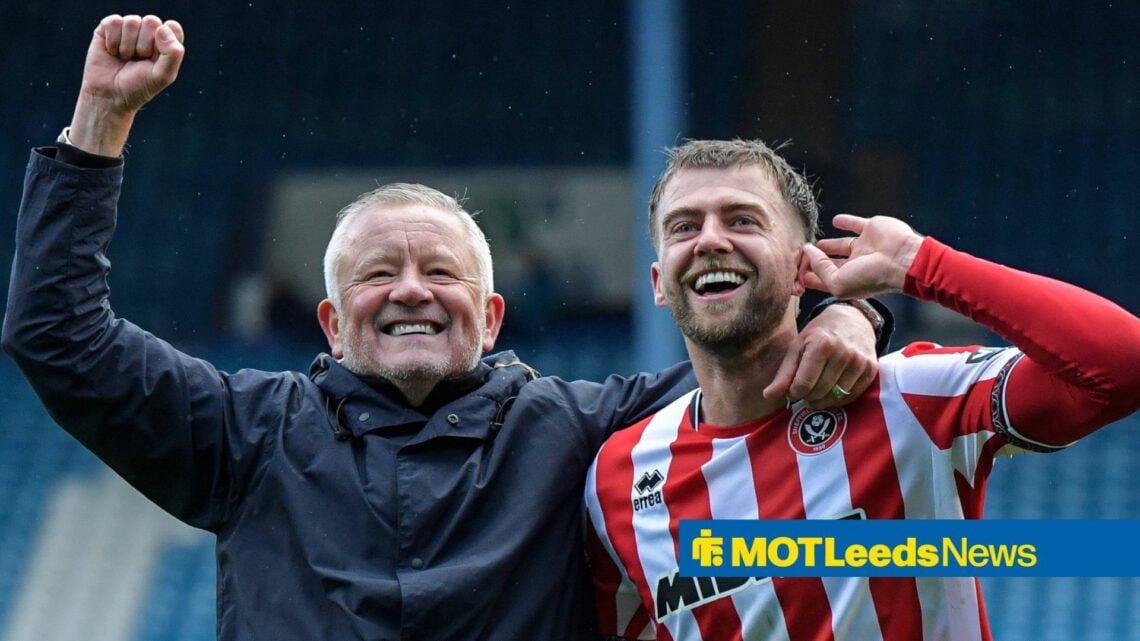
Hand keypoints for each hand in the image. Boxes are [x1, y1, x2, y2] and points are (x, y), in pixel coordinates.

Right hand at [69, 15, 184, 155]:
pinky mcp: (108, 28)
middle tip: (138, 60)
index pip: (172, 27)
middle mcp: (148, 32)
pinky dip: (113, 41)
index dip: (164, 42)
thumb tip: (162, 28)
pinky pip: (114, 22)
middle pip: (152, 22)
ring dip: (127, 45)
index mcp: (166, 42)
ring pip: (132, 21)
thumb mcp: (163, 76)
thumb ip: (173, 54)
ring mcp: (128, 29)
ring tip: (125, 58)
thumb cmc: (139, 87)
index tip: (155, 59)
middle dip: (144, 45)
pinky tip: (112, 52)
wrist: (109, 95)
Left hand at [763, 302, 877, 408]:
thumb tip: (768, 395)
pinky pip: (852, 396)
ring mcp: (860, 362)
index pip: (803, 384)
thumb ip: (784, 374)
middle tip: (805, 390)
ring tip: (817, 390)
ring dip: (823, 399)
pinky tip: (832, 390)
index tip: (792, 390)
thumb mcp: (797, 347)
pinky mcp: (871, 370)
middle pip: (819, 392)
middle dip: (808, 396)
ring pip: (836, 397)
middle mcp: (844, 353)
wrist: (852, 320)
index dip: (794, 393)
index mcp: (822, 344)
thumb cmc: (819, 334)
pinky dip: (839, 399)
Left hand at [800, 214, 923, 299]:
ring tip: (813, 244)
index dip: (806, 276)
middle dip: (814, 262)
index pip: (821, 279)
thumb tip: (807, 251)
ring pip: (840, 245)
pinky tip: (836, 221)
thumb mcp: (837, 282)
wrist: (902, 260)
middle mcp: (854, 265)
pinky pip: (854, 224)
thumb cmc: (872, 277)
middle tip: (798, 257)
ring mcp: (863, 247)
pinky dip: (845, 221)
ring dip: (827, 245)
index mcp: (847, 280)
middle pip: (828, 264)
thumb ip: (819, 267)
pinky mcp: (870, 229)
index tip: (791, 272)